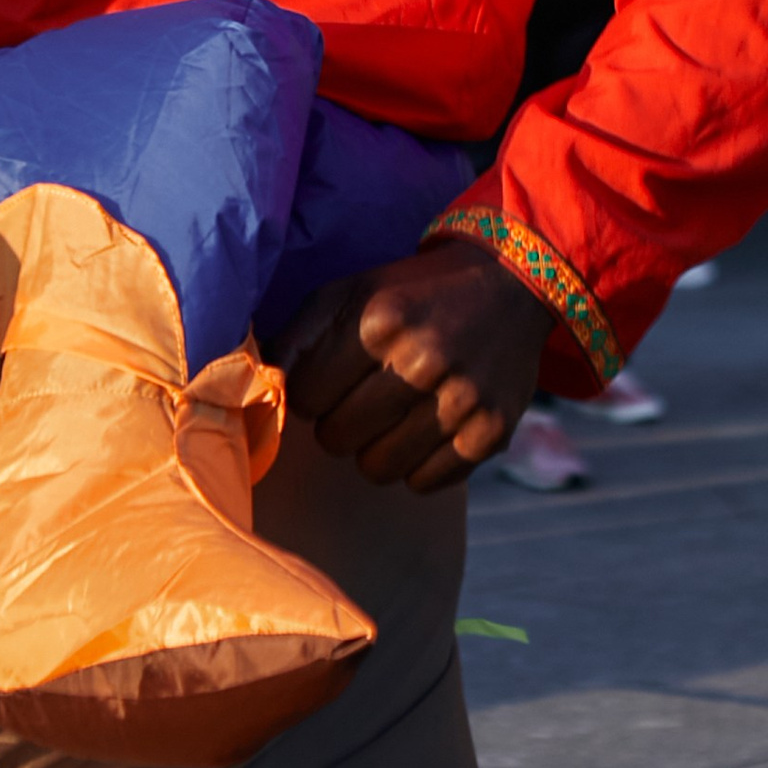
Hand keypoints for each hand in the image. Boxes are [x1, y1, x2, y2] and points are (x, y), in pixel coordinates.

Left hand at [287, 237, 557, 492]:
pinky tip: (427, 429)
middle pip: (338, 440)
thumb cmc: (410, 293)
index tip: (330, 382)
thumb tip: (258, 387)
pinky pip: (424, 483)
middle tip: (362, 399)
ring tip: (392, 416)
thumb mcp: (349, 291)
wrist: (509, 285)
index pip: (307, 400)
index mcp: (379, 322)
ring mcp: (462, 400)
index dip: (312, 395)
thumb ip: (298, 336)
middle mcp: (423, 361)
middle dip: (340, 424)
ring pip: (378, 470)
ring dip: (375, 450)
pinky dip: (418, 465)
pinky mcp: (492, 432)